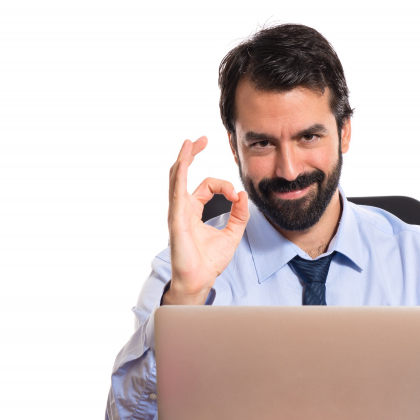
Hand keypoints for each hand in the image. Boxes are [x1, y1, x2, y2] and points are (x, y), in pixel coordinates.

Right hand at [164, 137, 249, 304]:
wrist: (199, 280)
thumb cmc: (209, 260)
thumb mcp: (232, 233)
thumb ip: (239, 214)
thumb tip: (242, 194)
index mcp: (195, 210)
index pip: (208, 186)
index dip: (225, 186)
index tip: (237, 196)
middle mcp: (183, 208)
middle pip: (186, 173)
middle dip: (192, 154)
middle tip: (202, 139)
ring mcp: (178, 212)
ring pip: (177, 177)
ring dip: (185, 157)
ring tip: (191, 142)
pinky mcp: (177, 218)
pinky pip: (177, 191)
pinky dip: (181, 174)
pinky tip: (184, 160)